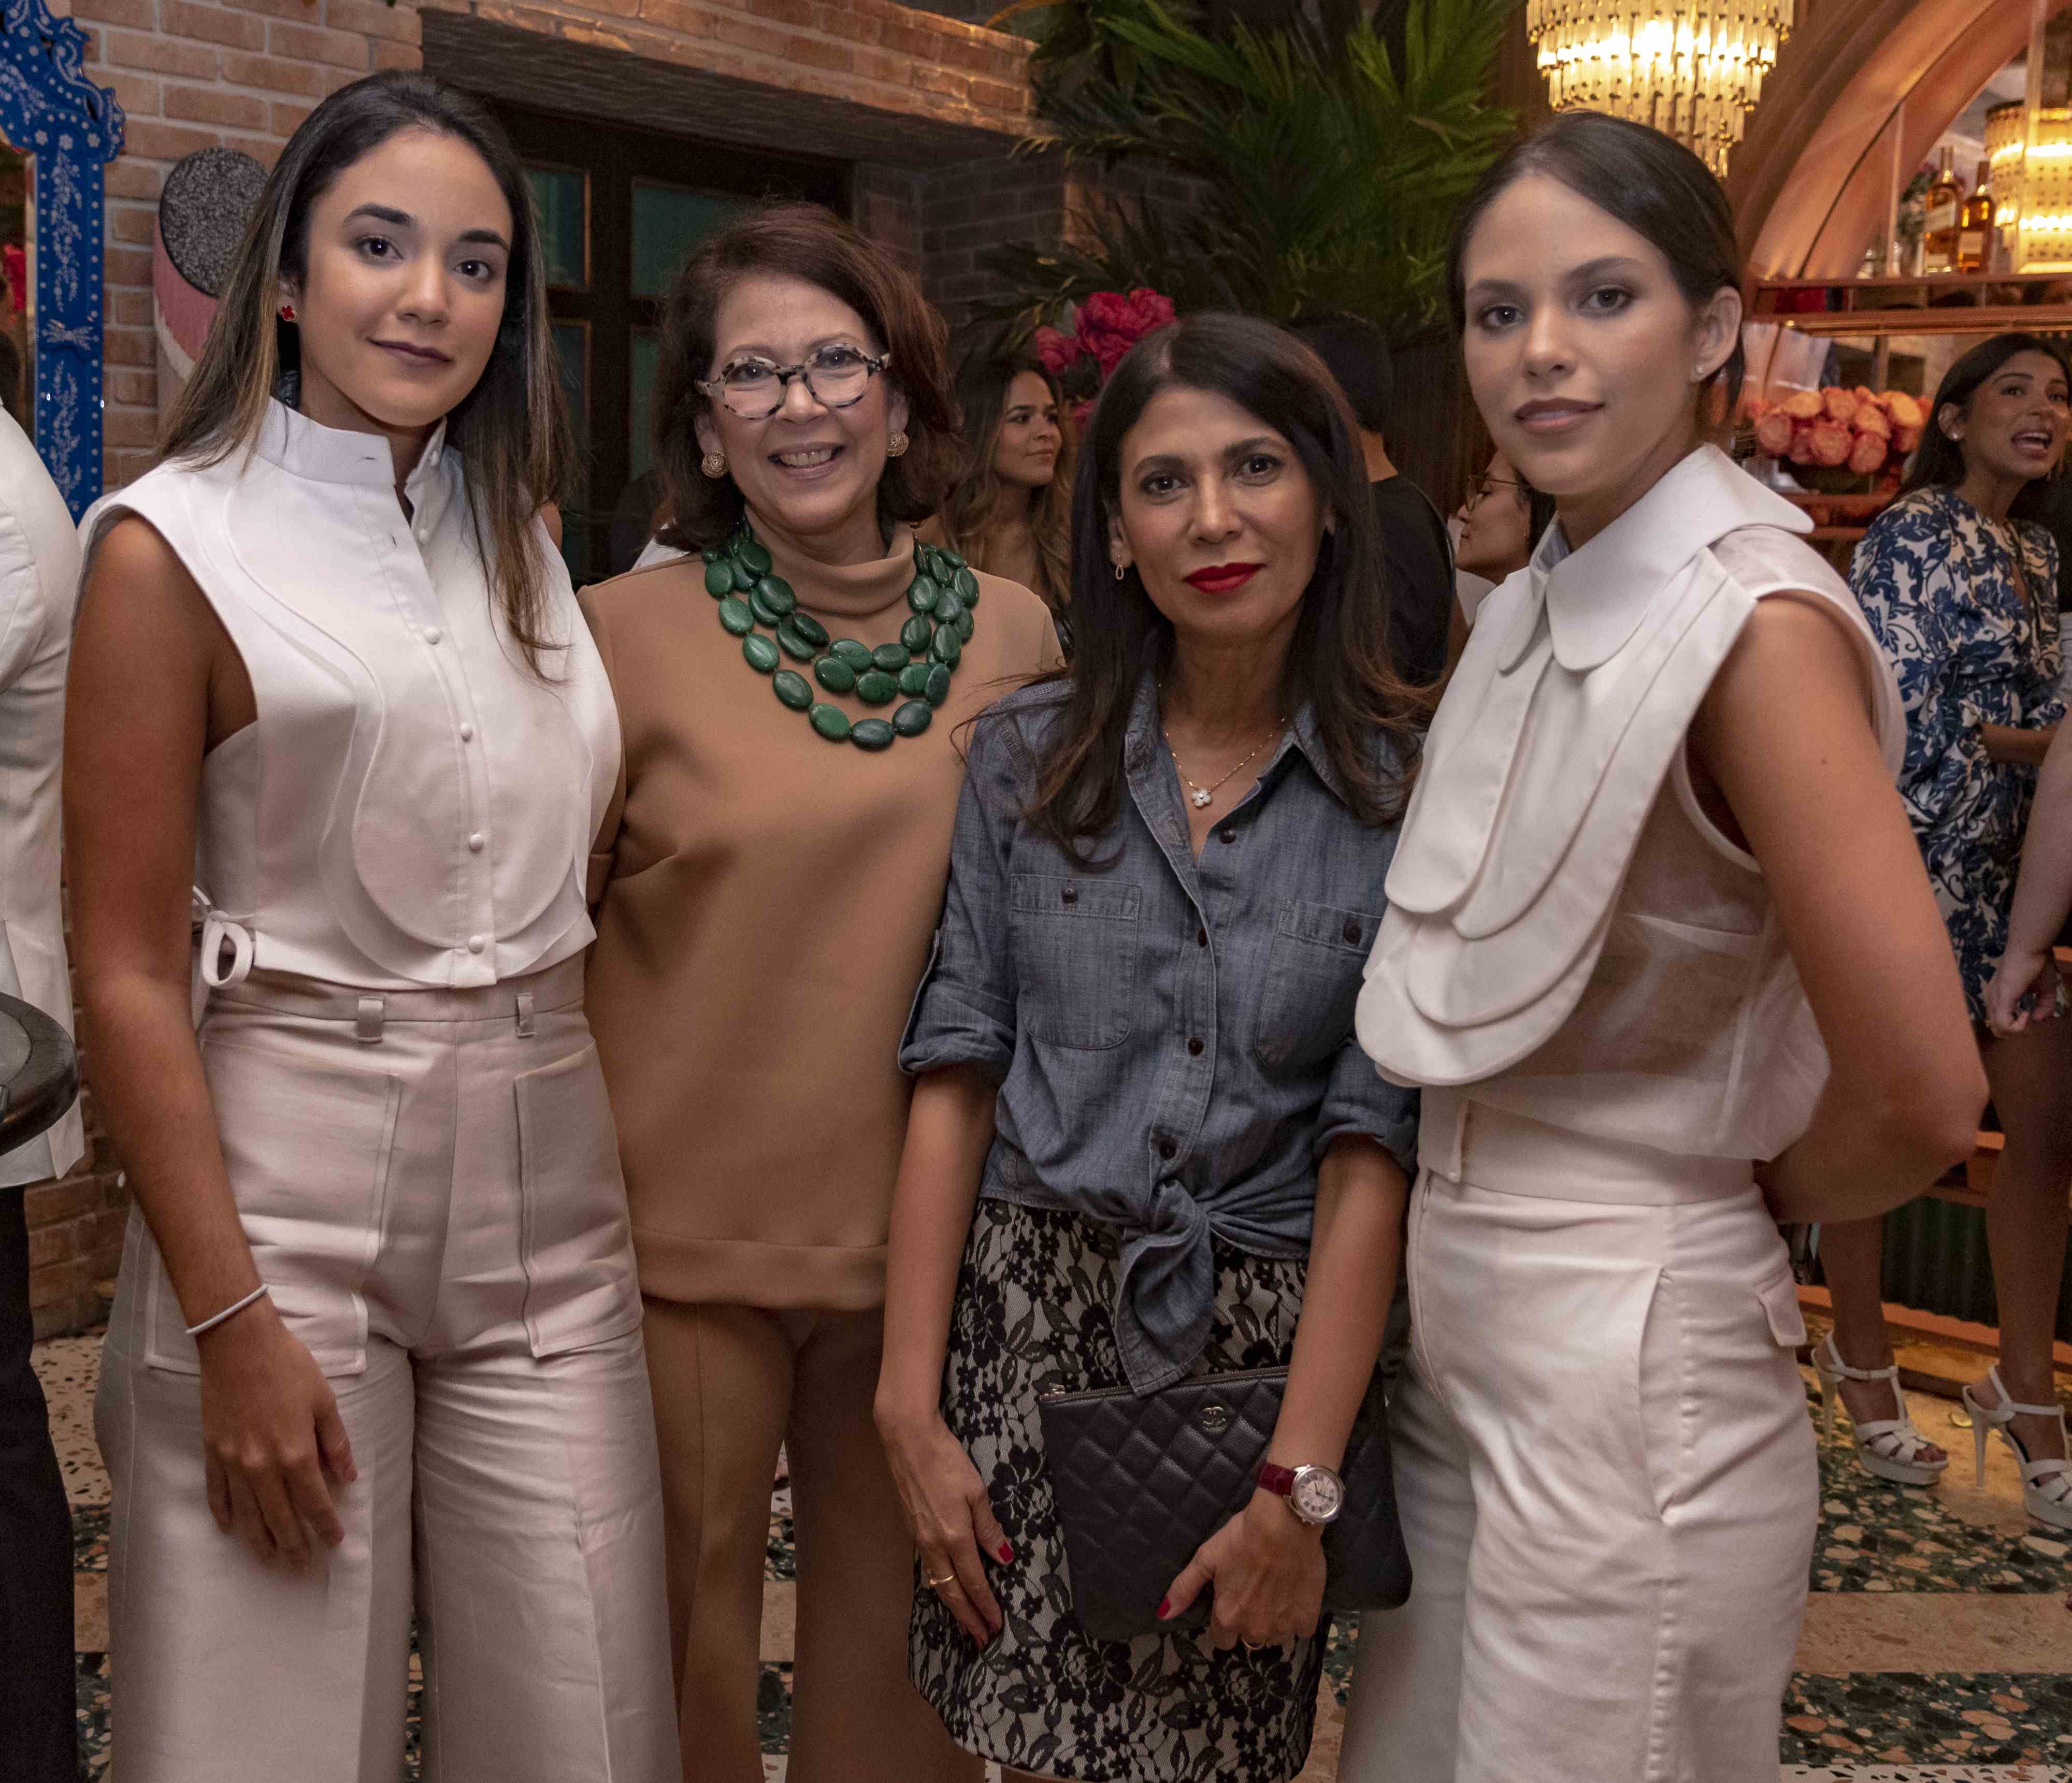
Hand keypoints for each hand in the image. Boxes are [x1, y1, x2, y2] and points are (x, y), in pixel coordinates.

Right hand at [196, 1295, 355, 1568]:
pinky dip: (224, 1515)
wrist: (239, 1345)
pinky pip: (217, 1494)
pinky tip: (230, 1529)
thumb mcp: (324, 1401)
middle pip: (280, 1518)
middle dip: (293, 1545)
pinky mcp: (212, 1452)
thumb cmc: (288, 1368)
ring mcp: (233, 1462)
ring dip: (260, 1540)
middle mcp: (263, 1466)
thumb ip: (336, 1443)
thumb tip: (348, 1477)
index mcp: (296, 1453)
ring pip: (248, 1514)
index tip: (335, 1542)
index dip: (325, 1526)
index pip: (314, 1502)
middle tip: (302, 1566)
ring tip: (271, 1558)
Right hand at [875, 1402, 1007, 1645]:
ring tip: (965, 1622)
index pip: (974, 1582)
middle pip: (952, 1592)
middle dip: (968, 1618)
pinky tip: (946, 1587)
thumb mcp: (976, 1491)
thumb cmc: (946, 1460)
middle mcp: (934, 1544)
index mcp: (954, 1537)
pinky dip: (940, 1585)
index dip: (986, 1606)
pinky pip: (928, 1567)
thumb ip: (988, 1527)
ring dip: (953, 1605)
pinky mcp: (912, 1528)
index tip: (996, 1626)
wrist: (908, 1440)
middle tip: (981, 1640)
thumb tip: (1004, 1557)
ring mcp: (919, 1538)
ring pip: (938, 1582)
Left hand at [1159, 1487, 1324, 1651]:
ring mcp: (1283, 1626)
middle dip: (1250, 1620)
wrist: (1283, 1525)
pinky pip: (1300, 1630)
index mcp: (1227, 1617)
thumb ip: (1184, 1589)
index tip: (1232, 1601)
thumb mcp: (1206, 1559)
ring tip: (1275, 1592)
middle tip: (1255, 1591)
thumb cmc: (1242, 1539)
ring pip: (1275, 1637)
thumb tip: (1162, 1614)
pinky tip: (1294, 1595)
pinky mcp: (1307, 1618)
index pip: (1221, 1639)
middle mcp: (1254, 1629)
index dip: (1225, 1621)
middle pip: (1249, 1638)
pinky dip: (1298, 1617)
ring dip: (1274, 1621)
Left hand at [1984, 948, 2059, 1037]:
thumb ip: (2044, 1006)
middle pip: (1997, 1029)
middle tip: (2030, 1017)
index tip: (2031, 1015)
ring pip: (1999, 1030)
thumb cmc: (2037, 964)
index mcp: (1999, 996)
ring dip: (2019, 1030)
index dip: (2017, 1025)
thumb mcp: (2045, 989)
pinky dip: (2018, 1026)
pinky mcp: (2002, 998)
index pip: (1999, 1021)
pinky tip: (2027, 1013)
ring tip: (2028, 1015)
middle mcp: (1993, 998)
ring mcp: (1995, 999)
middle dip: (2018, 1031)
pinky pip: (2003, 1025)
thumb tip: (2038, 1020)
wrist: (2030, 948)